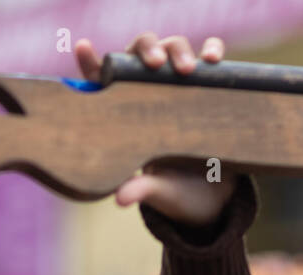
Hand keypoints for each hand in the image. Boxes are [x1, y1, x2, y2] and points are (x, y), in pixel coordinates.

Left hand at [75, 33, 234, 226]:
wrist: (219, 198)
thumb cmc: (178, 191)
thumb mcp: (161, 192)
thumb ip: (142, 189)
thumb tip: (121, 199)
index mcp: (128, 116)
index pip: (103, 82)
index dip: (90, 63)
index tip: (83, 48)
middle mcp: (151, 94)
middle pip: (139, 55)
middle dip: (145, 50)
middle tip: (155, 64)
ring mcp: (180, 86)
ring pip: (173, 48)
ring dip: (178, 50)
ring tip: (188, 70)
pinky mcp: (210, 86)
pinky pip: (210, 56)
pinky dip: (212, 49)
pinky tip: (213, 60)